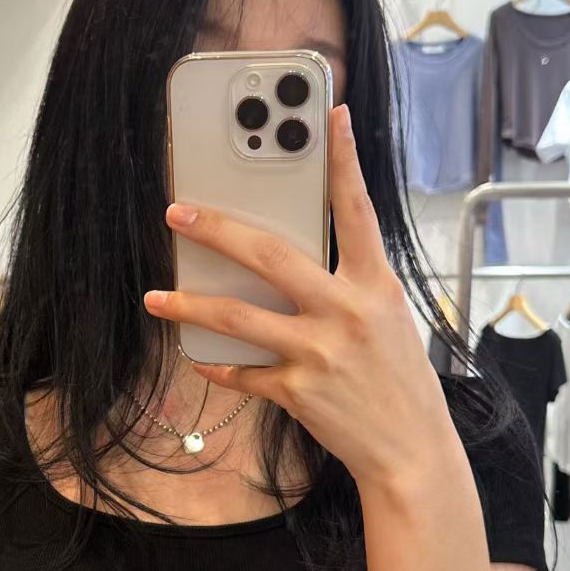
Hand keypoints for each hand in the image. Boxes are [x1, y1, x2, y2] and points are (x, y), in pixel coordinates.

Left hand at [144, 103, 456, 492]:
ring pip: (238, 317)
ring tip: (157, 297)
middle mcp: (347, 312)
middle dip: (218, 230)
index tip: (329, 117)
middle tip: (178, 213)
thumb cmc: (399, 383)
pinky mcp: (298, 391)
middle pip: (271, 255)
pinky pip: (242, 373)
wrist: (413, 453)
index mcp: (376, 286)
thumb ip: (347, 287)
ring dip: (189, 305)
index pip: (357, 211)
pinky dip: (217, 365)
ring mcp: (320, 352)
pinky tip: (198, 357)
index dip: (344, 161)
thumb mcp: (388, 321)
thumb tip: (290, 265)